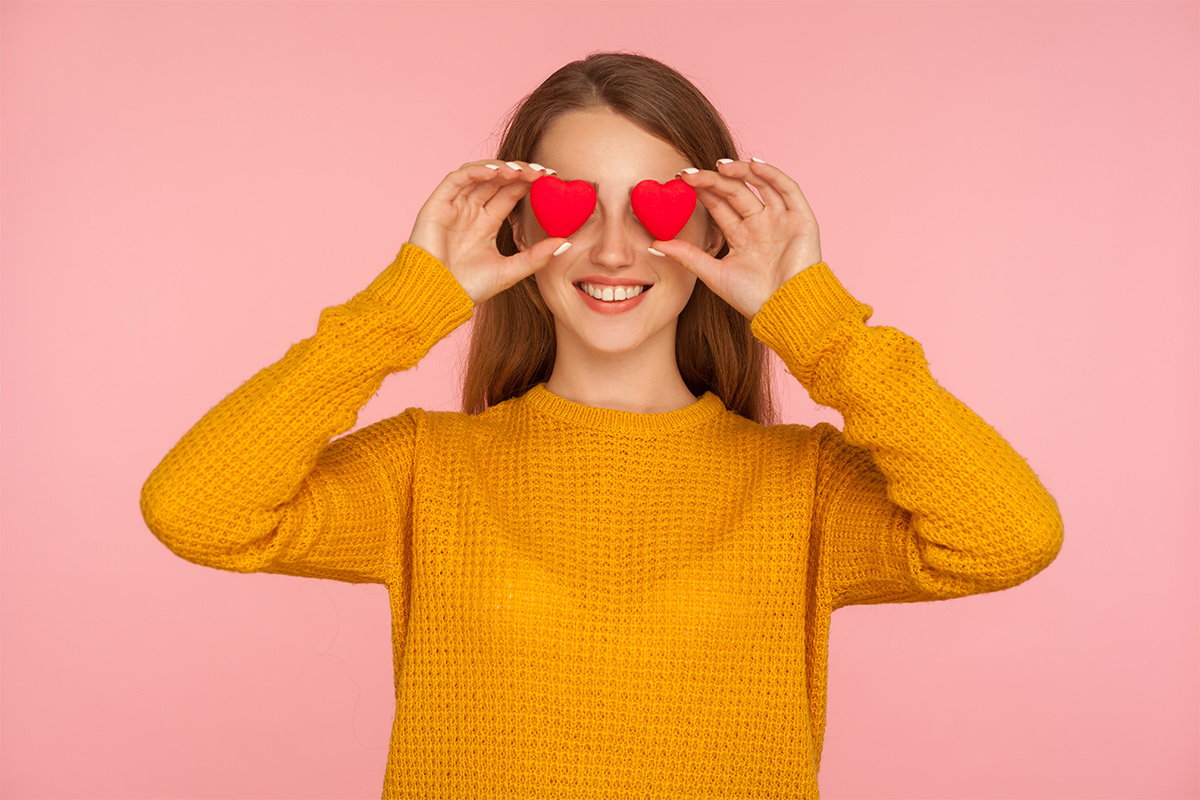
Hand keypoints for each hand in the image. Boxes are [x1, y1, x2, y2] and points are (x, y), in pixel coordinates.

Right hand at [408, 160, 568, 304]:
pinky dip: (476, 171)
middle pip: (498, 180)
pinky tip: (496, 171)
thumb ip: (536, 257)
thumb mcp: (510, 271)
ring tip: (521, 171)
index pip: (511, 193)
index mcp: (487, 223)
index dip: (530, 183)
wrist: (437, 297)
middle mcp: (471, 211)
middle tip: (542, 172)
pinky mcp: (438, 205)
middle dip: (520, 172)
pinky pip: (457, 179)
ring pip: (479, 175)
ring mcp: (454, 206)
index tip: (552, 179)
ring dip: (501, 168)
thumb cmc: (468, 288)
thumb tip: (566, 244)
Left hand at [650, 159, 822, 318]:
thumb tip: (653, 245)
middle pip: (735, 192)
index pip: (719, 205)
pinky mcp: (801, 219)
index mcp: (740, 236)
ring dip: (741, 172)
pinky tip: (754, 164)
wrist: (786, 312)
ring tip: (720, 166)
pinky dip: (772, 175)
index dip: (702, 190)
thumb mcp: (714, 274)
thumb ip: (687, 256)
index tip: (680, 180)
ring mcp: (781, 220)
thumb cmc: (752, 299)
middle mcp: (760, 224)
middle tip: (690, 173)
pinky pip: (788, 189)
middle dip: (714, 180)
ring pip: (761, 185)